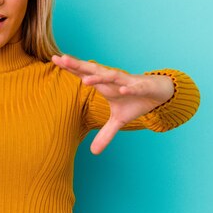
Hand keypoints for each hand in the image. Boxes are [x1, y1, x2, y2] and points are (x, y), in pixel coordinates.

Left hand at [51, 54, 173, 153]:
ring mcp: (127, 82)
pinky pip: (134, 88)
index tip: (54, 59)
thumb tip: (93, 152)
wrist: (159, 93)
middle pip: (93, 71)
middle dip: (78, 66)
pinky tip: (122, 91)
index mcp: (104, 85)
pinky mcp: (143, 87)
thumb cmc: (135, 102)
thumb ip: (105, 133)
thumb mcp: (119, 120)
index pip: (84, 74)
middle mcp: (113, 80)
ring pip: (112, 78)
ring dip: (100, 79)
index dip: (70, 68)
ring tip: (85, 81)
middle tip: (62, 59)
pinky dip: (129, 89)